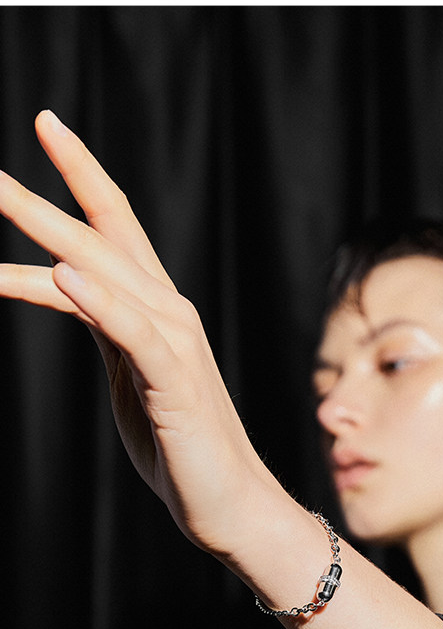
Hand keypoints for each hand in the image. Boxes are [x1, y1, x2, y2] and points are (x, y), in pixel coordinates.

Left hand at [0, 111, 269, 551]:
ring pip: (107, 275)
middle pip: (99, 239)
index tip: (47, 123)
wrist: (233, 505)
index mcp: (157, 311)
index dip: (81, 175)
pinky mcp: (176, 385)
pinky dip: (100, 301)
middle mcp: (169, 314)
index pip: (116, 227)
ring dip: (51, 234)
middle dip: (39, 200)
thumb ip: (106, 331)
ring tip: (1, 199)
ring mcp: (175, 346)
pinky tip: (63, 274)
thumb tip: (68, 292)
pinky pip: (133, 334)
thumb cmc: (182, 449)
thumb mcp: (130, 380)